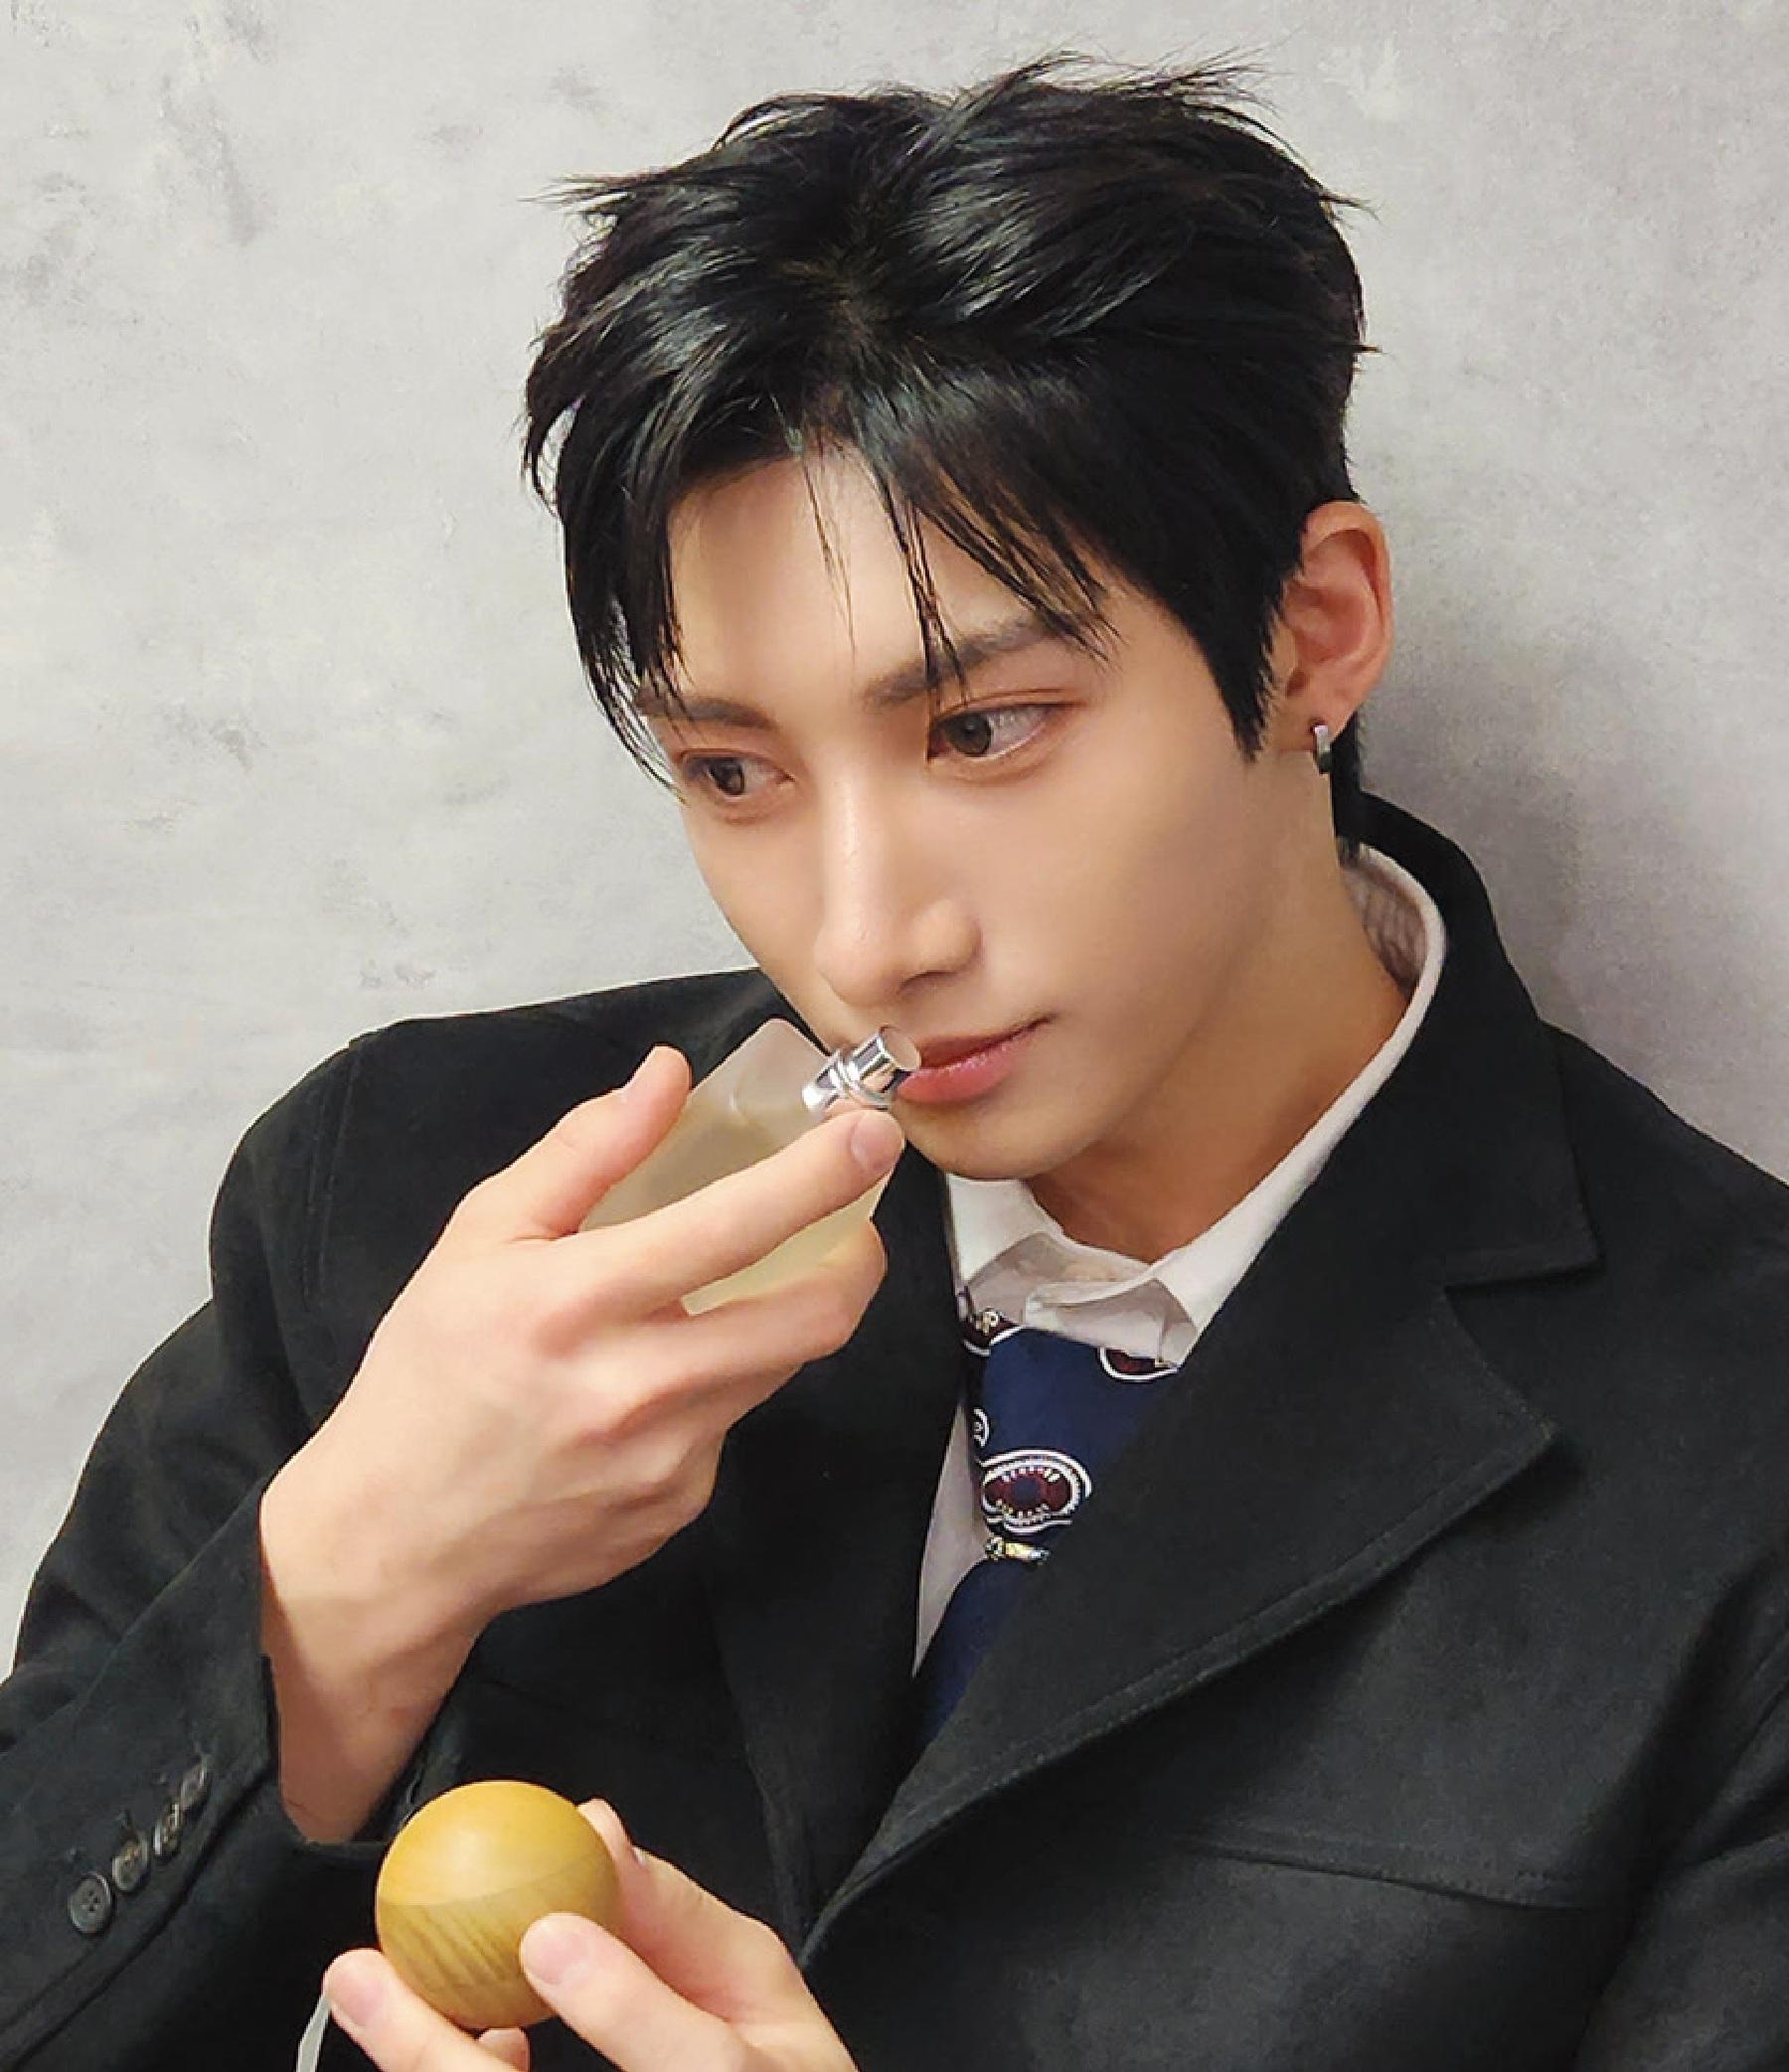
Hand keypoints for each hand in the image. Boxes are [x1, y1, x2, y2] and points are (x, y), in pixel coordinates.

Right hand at [265, 1042, 903, 1638]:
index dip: (820, 1176)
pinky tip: (653, 1385)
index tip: (872, 1134)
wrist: (397, 1539)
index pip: (732, 1227)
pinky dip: (715, 1385)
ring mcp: (669, 1461)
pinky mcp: (682, 1506)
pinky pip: (730, 1424)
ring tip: (739, 1286)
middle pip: (812, 1319)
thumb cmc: (431, 1371)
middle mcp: (637, 1388)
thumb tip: (668, 1075)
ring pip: (779, 1366)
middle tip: (847, 1221)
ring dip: (782, 1313)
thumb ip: (584, 1152)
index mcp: (577, 1304)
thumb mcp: (479, 1239)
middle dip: (856, 1257)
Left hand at [322, 1798, 857, 2071]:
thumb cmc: (770, 2069)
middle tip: (366, 1973)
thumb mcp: (759, 1989)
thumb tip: (595, 1830)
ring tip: (357, 1986)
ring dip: (418, 2061)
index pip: (702, 2068)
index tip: (548, 1935)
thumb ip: (682, 1918)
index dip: (621, 2007)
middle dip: (441, 2059)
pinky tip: (446, 2037)